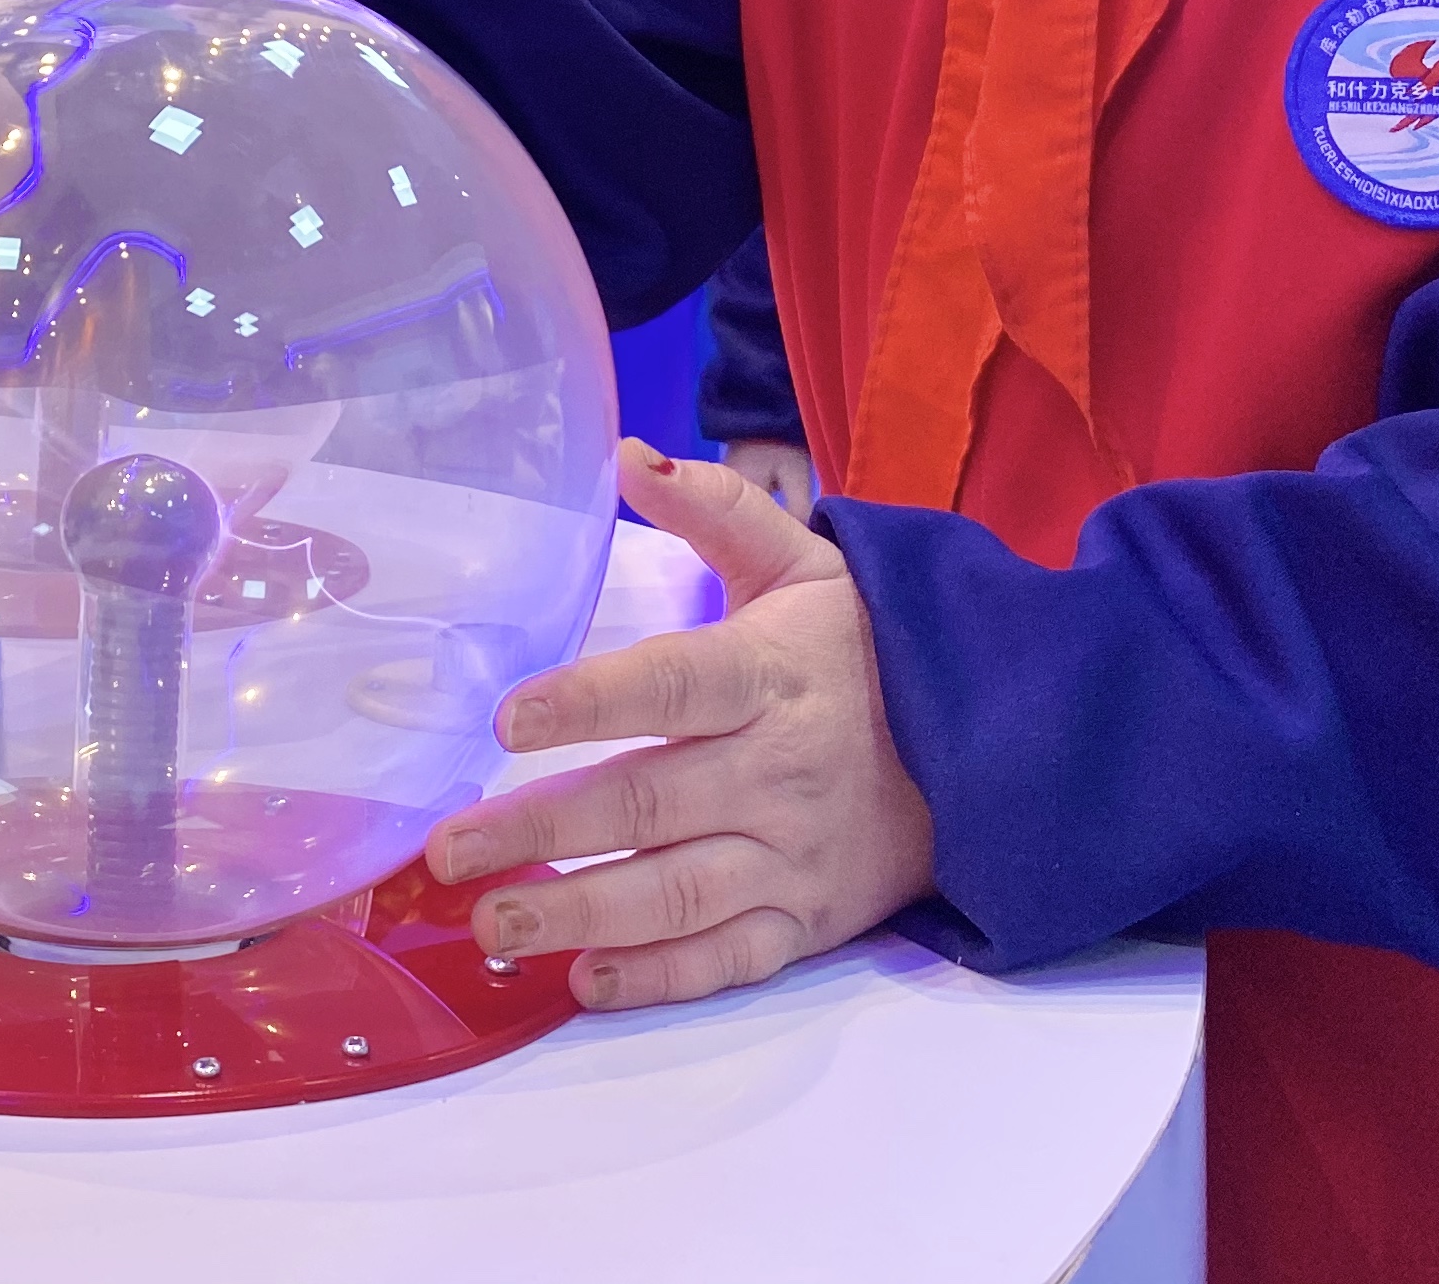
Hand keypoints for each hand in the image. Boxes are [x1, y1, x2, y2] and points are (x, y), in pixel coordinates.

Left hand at [425, 440, 935, 1010]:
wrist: (989, 745)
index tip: (504, 720)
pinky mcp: (808, 921)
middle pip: (647, 802)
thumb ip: (716, 510)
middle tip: (449, 849)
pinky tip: (584, 983)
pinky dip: (659, 979)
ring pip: (675, 894)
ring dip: (578, 915)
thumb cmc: (866, 649)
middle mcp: (778, 772)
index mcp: (769, 674)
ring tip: (491, 924)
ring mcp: (794, 856)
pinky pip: (729, 959)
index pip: (671, 686)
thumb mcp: (804, 563)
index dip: (587, 701)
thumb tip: (629, 455)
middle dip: (540, 829)